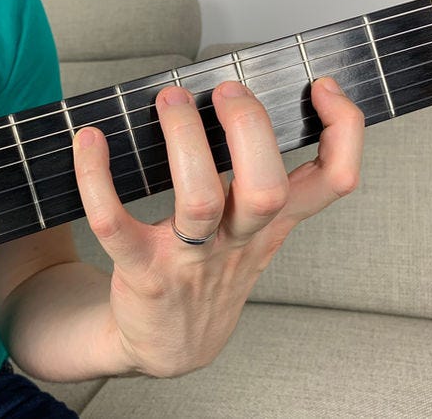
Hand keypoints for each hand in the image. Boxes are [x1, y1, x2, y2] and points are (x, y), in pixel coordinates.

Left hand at [72, 78, 363, 376]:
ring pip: (199, 201)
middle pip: (265, 189)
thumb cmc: (211, 273)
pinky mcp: (141, 271)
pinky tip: (89, 140)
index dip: (342, 132)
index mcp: (270, 224)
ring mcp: (189, 259)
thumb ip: (264, 183)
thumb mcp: (254, 234)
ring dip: (184, 141)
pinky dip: (97, 178)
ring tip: (170, 99)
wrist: (169, 345)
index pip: (333, 182)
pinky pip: (114, 224)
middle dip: (249, 128)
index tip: (319, 86)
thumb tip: (252, 105)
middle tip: (225, 90)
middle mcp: (238, 241)